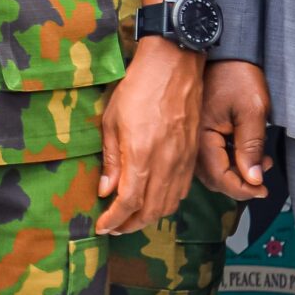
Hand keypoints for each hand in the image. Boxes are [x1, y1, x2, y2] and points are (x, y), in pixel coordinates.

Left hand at [97, 39, 203, 234]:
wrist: (174, 66)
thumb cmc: (138, 88)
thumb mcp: (112, 120)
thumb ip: (110, 159)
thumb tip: (106, 190)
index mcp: (142, 156)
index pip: (128, 202)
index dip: (114, 219)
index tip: (102, 226)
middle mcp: (165, 165)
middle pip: (151, 210)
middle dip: (131, 225)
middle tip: (115, 228)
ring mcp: (182, 161)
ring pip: (169, 204)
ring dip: (150, 217)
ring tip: (132, 219)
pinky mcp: (192, 156)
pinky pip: (182, 190)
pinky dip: (167, 203)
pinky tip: (155, 200)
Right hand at [197, 60, 274, 199]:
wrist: (226, 51)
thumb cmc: (237, 75)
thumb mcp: (252, 111)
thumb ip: (251, 147)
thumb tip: (253, 180)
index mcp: (201, 136)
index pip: (219, 177)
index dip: (243, 189)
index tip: (263, 189)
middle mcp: (193, 139)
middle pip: (214, 178)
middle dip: (240, 182)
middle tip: (264, 175)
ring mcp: (195, 135)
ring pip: (213, 169)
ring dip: (236, 172)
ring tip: (260, 161)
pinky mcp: (200, 129)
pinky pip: (212, 156)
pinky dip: (230, 160)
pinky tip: (247, 152)